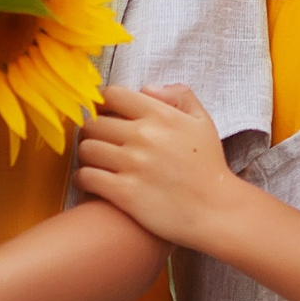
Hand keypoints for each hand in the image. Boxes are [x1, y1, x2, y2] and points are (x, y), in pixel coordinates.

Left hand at [74, 84, 243, 249]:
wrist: (216, 212)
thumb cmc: (208, 167)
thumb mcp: (202, 122)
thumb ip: (179, 95)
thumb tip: (146, 88)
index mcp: (161, 115)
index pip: (112, 95)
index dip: (102, 103)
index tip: (103, 114)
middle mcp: (144, 136)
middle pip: (93, 123)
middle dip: (91, 131)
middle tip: (97, 140)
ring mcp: (132, 165)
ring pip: (86, 149)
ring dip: (86, 154)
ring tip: (94, 161)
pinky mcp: (124, 193)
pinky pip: (86, 177)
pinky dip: (82, 178)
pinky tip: (90, 181)